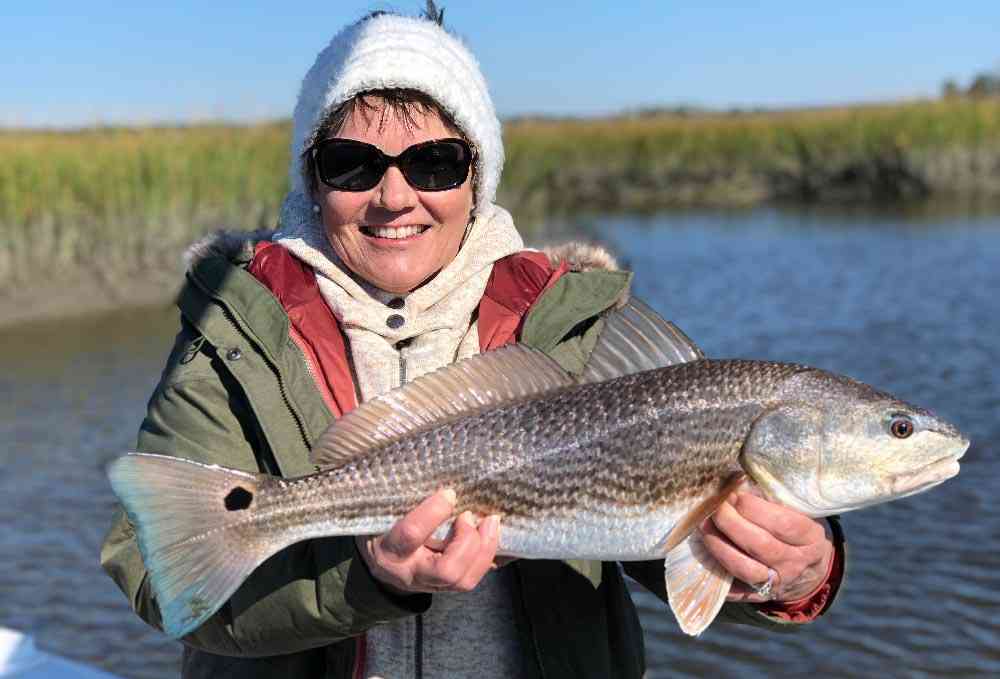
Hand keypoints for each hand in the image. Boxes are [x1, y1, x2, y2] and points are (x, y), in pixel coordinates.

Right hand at [356, 489, 501, 593]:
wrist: (379, 566)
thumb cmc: (381, 529)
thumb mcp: (381, 512)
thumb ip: (403, 498)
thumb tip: (437, 477)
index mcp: (390, 548)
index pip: (411, 535)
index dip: (433, 513)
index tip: (449, 493)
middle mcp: (411, 572)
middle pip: (446, 571)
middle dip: (468, 541)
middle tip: (470, 515)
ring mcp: (431, 584)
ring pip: (464, 580)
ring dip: (484, 550)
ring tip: (491, 523)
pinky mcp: (447, 586)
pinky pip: (473, 577)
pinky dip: (488, 557)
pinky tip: (494, 537)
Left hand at [701, 491, 833, 602]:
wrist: (808, 570)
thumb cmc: (795, 530)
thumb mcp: (797, 512)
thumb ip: (771, 500)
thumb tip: (735, 483)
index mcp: (810, 538)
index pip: (782, 523)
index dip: (753, 507)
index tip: (733, 493)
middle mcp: (796, 564)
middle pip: (760, 545)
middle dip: (731, 523)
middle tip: (714, 507)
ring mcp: (778, 584)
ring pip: (745, 568)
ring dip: (719, 546)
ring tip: (703, 525)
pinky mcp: (759, 596)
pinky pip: (734, 589)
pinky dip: (716, 573)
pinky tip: (702, 554)